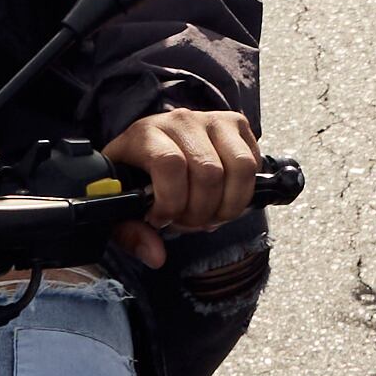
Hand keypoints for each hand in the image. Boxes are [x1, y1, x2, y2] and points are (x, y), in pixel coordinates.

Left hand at [100, 105, 258, 268]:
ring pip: (240, 167)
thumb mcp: (122, 205)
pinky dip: (243, 191)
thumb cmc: (135, 177)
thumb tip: (156, 256)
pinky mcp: (236, 123)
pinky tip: (222, 197)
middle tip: (188, 222)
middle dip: (201, 212)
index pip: (170, 164)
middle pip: (209, 173)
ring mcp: (212, 120)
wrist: (152, 147)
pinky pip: (254, 162)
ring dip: (229, 204)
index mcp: (144, 135)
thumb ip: (130, 232)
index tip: (161, 220)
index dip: (171, 201)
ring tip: (210, 216)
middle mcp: (181, 121)